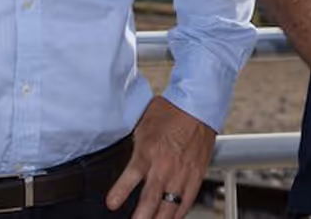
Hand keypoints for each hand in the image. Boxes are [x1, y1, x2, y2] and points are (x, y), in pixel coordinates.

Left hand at [106, 96, 214, 218]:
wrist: (198, 103)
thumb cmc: (171, 111)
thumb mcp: (143, 124)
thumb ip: (134, 145)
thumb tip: (120, 154)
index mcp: (149, 150)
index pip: (130, 177)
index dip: (119, 193)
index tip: (111, 203)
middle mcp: (165, 165)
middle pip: (150, 200)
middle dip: (140, 218)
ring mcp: (182, 173)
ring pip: (169, 208)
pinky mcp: (196, 176)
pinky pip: (187, 202)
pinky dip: (178, 214)